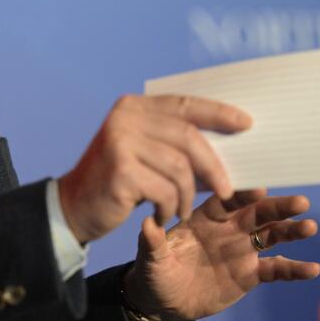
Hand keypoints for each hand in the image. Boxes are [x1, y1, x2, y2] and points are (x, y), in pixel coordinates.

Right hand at [58, 95, 246, 243]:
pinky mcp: (120, 171)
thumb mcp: (145, 154)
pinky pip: (165, 190)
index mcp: (132, 107)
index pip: (184, 104)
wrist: (73, 207)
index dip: (218, 113)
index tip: (246, 124)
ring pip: (180, 168)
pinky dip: (170, 208)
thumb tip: (230, 147)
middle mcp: (124, 118)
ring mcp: (119, 142)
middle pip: (188, 137)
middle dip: (213, 165)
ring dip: (188, 196)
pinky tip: (160, 216)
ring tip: (181, 210)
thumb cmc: (118, 182)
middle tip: (227, 189)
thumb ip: (174, 144)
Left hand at [122, 190, 319, 320]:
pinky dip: (295, 269)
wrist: (163, 302)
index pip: (227, 199)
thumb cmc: (153, 272)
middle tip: (301, 202)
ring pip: (272, 236)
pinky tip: (313, 269)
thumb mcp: (150, 258)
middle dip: (278, 207)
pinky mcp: (250, 274)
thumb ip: (153, 241)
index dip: (243, 193)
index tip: (260, 188)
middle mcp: (228, 229)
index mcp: (205, 217)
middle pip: (257, 213)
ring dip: (292, 231)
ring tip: (310, 227)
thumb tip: (146, 224)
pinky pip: (276, 269)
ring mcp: (242, 250)